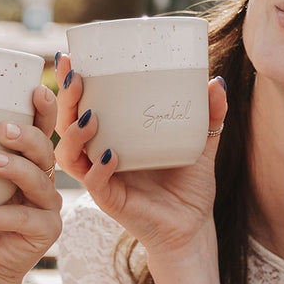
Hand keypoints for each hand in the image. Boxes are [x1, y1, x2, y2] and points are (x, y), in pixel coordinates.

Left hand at [0, 84, 61, 283]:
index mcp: (26, 162)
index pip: (41, 129)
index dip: (44, 109)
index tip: (36, 90)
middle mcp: (42, 180)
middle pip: (44, 151)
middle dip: (27, 136)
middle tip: (2, 129)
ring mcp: (47, 207)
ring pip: (39, 181)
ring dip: (15, 169)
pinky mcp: (45, 232)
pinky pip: (22, 219)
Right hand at [53, 53, 227, 257]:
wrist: (193, 227)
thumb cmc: (188, 185)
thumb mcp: (200, 143)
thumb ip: (208, 115)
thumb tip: (217, 82)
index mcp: (112, 136)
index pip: (82, 106)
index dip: (71, 84)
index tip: (70, 56)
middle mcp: (99, 155)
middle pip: (67, 124)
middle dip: (66, 99)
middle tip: (76, 76)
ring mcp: (101, 179)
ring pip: (69, 154)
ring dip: (75, 132)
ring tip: (91, 115)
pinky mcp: (110, 201)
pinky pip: (95, 183)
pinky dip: (99, 168)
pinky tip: (111, 154)